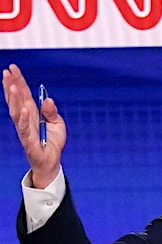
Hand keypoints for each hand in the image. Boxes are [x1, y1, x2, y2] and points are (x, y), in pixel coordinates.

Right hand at [3, 64, 65, 188]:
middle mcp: (26, 118)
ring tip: (13, 86)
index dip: (18, 81)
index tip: (12, 68)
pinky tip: (24, 109)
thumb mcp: (57, 123)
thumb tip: (47, 100)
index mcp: (32, 112)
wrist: (52, 161)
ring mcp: (25, 129)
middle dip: (12, 85)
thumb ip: (51, 111)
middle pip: (17, 99)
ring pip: (16, 112)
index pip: (24, 94)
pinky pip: (25, 128)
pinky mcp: (28, 140)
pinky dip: (24, 118)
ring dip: (14, 99)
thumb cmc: (53, 141)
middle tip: (7, 71)